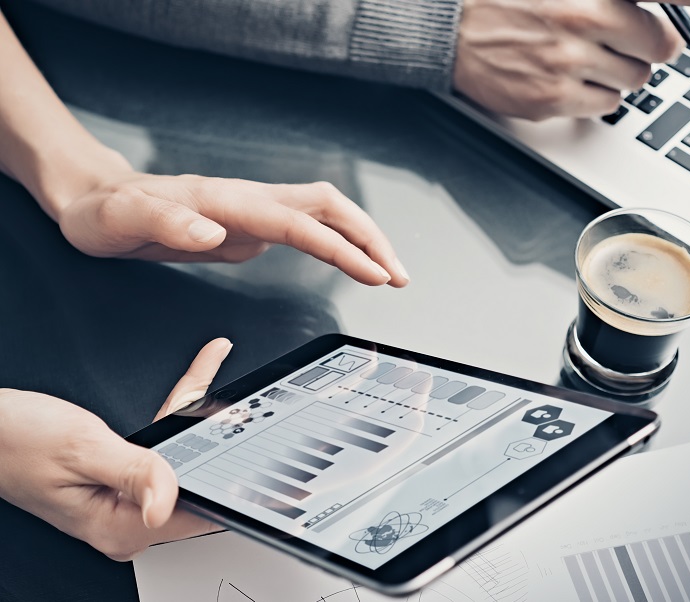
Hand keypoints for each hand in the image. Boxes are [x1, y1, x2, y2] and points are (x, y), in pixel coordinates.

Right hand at [0, 338, 234, 560]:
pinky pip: (158, 452)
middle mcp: (124, 523)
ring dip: (192, 416)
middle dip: (208, 431)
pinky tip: (191, 385)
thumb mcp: (83, 448)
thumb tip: (168, 502)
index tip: (244, 436)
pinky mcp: (118, 486)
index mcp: (118, 526)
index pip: (194, 507)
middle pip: (190, 476)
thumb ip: (136, 471)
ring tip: (206, 372)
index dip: (220, 469)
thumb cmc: (15, 439)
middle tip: (226, 393)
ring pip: (177, 458)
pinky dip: (173, 415)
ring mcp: (122, 505)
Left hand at [54, 160, 408, 286]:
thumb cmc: (107, 212)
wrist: (100, 201)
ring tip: (388, 271)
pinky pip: (309, 230)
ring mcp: (254, 211)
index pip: (301, 223)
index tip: (375, 274)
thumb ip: (166, 221)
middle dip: (371, 238)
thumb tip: (214, 231)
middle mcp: (250, 200)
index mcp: (228, 200)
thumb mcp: (121, 220)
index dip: (343, 249)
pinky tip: (349, 262)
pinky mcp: (252, 225)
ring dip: (362, 239)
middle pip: (330, 207)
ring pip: (325, 215)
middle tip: (399, 276)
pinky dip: (339, 245)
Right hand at [453, 0, 689, 120]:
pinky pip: (602, 105)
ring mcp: (568, 64)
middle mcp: (587, 21)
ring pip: (632, 82)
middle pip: (658, 50)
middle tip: (609, 41)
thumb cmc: (507, 1)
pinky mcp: (550, 99)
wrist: (448, 30)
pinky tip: (561, 79)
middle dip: (643, 49)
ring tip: (575, 58)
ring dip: (615, 74)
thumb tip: (662, 27)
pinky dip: (591, 97)